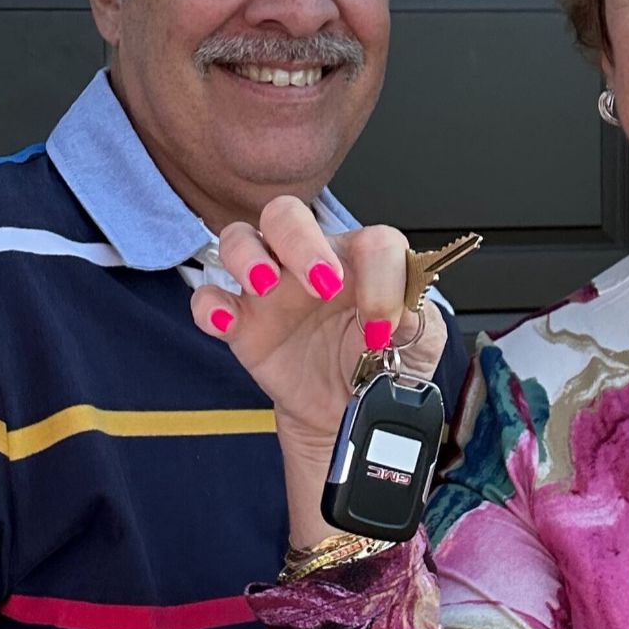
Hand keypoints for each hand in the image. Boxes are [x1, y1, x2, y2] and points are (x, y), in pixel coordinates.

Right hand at [189, 196, 448, 544]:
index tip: (384, 325)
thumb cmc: (385, 364)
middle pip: (287, 215)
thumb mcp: (420, 342)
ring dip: (248, 256)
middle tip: (323, 281)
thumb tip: (399, 311)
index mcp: (361, 258)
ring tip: (266, 285)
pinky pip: (209, 299)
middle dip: (300, 240)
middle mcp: (310, 261)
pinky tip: (228, 321)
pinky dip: (210, 305)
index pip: (371, 241)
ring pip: (240, 239)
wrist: (351, 413)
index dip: (382, 278)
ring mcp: (270, 290)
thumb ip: (417, 318)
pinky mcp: (242, 325)